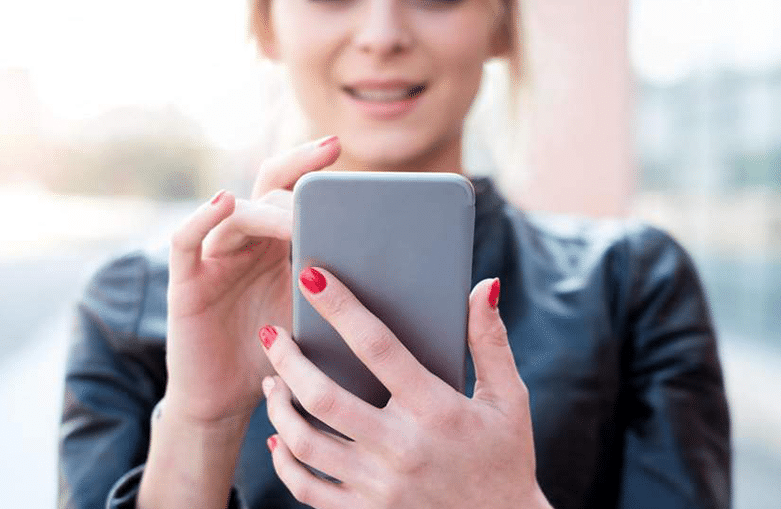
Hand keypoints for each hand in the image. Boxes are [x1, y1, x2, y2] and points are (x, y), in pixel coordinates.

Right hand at [162, 135, 340, 426]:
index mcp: (277, 247)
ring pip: (235, 214)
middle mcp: (246, 244)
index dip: (308, 167)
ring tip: (297, 213)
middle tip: (327, 159)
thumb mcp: (318, 317)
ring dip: (267, 210)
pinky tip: (225, 203)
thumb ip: (341, 289)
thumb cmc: (281, 359)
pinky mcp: (186, 284)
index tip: (337, 146)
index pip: (290, 192)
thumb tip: (402, 273)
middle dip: (296, 173)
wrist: (231, 401)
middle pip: (265, 190)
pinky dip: (202, 219)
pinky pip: (187, 241)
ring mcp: (214, 260)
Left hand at [258, 267, 552, 508]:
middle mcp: (402, 448)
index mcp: (437, 410)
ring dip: (279, 407)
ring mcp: (379, 486)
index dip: (341, 308)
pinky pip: (308, 490)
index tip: (312, 277)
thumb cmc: (506, 457)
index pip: (378, 347)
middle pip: (324, 398)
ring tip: (272, 381)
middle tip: (271, 335)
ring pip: (306, 443)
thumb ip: (490, 342)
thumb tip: (481, 287)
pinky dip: (285, 463)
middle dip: (288, 360)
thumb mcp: (509, 399)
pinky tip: (279, 438)